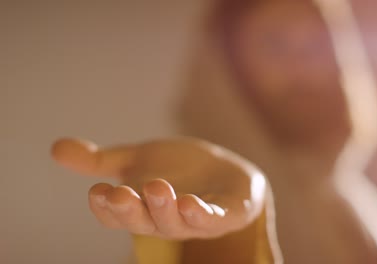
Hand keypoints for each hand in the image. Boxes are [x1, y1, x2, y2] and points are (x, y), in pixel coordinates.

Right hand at [51, 137, 265, 239]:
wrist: (226, 171)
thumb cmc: (179, 170)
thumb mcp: (140, 159)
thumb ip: (103, 160)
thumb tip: (56, 148)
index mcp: (142, 209)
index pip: (117, 215)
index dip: (105, 207)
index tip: (96, 191)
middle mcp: (166, 220)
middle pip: (143, 223)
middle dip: (130, 210)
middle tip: (120, 193)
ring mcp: (197, 221)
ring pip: (176, 224)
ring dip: (164, 209)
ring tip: (156, 188)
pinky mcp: (228, 214)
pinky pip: (215, 220)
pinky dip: (202, 214)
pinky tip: (190, 202)